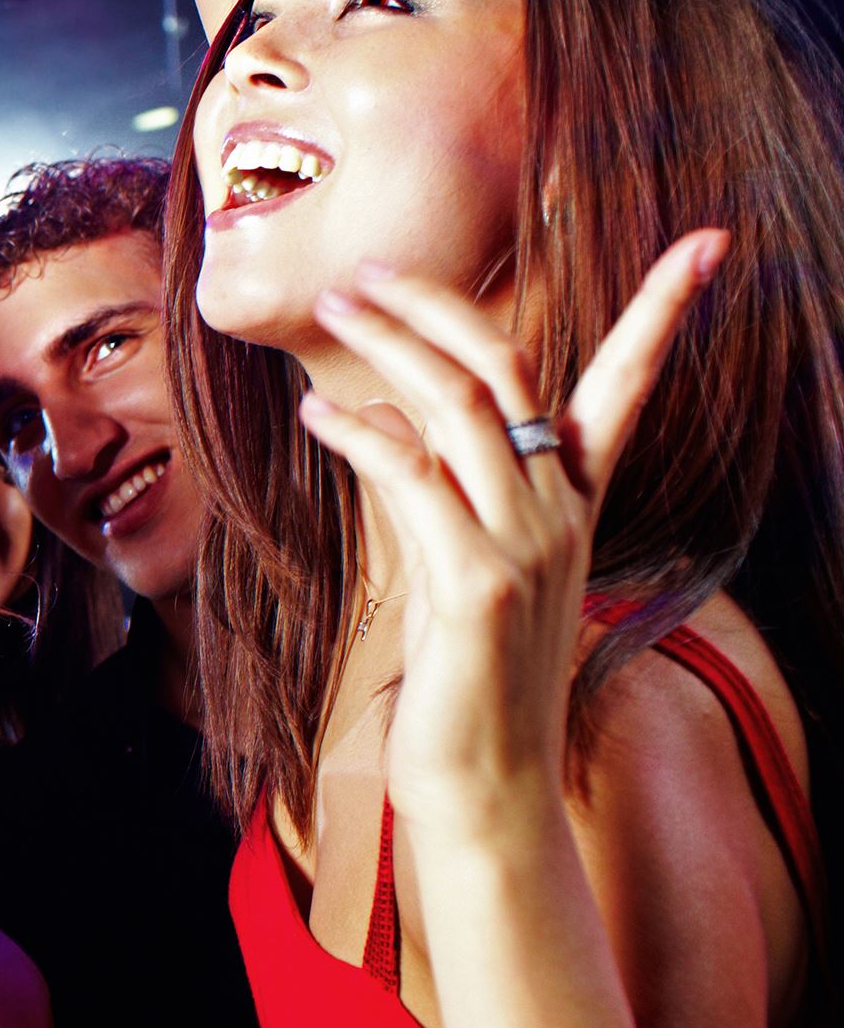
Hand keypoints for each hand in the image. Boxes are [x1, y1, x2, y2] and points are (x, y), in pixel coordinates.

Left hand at [295, 231, 728, 823]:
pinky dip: (361, 434)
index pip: (629, 387)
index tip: (709, 242)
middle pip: (514, 369)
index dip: (665, 311)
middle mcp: (562, 514)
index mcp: (574, 505)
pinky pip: (413, 478)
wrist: (487, 785)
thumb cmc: (469, 679)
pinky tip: (318, 414)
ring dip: (388, 347)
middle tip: (366, 271)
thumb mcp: (463, 565)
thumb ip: (445, 489)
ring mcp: (525, 545)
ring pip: (462, 406)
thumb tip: (391, 414)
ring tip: (330, 310)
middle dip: (442, 306)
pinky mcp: (475, 583)